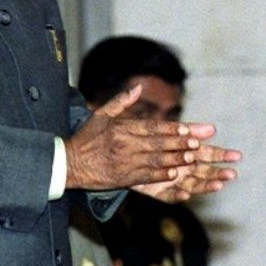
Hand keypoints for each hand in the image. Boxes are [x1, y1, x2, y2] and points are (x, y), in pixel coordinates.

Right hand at [65, 85, 239, 190]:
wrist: (68, 163)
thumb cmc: (87, 137)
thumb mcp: (101, 114)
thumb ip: (121, 101)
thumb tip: (138, 87)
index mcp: (123, 128)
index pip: (153, 127)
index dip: (172, 128)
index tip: (188, 129)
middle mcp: (126, 145)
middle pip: (158, 144)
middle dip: (179, 144)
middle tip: (197, 144)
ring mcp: (124, 162)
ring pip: (155, 160)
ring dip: (175, 159)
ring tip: (192, 158)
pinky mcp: (122, 177)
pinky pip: (145, 176)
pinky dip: (160, 175)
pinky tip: (173, 173)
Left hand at [132, 140, 240, 202]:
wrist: (122, 154)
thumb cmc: (149, 139)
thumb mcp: (169, 132)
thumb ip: (190, 131)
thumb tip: (213, 128)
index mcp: (187, 152)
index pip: (209, 154)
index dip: (223, 155)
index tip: (237, 156)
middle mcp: (183, 168)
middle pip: (204, 171)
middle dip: (219, 173)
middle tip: (232, 174)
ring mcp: (171, 181)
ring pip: (191, 185)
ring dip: (205, 186)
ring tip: (218, 185)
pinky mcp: (156, 191)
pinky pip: (168, 196)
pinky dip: (176, 196)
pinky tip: (185, 195)